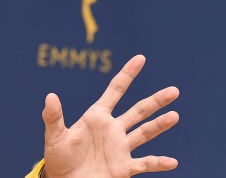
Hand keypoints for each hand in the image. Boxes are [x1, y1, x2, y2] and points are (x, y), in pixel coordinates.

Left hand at [41, 55, 179, 177]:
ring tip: (174, 115)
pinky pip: (144, 163)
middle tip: (174, 90)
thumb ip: (53, 117)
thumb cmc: (58, 157)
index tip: (140, 58)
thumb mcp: (54, 136)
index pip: (115, 91)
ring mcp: (120, 148)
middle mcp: (112, 129)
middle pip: (138, 111)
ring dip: (160, 125)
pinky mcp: (124, 167)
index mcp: (97, 117)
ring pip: (145, 133)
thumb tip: (50, 96)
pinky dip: (158, 163)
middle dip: (155, 101)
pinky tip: (172, 162)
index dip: (127, 74)